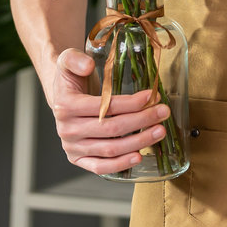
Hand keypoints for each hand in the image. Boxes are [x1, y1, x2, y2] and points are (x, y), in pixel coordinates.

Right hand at [48, 48, 170, 174]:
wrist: (63, 97)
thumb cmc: (71, 79)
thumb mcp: (67, 60)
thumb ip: (75, 59)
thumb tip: (88, 65)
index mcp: (65, 106)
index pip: (103, 107)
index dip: (130, 103)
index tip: (152, 96)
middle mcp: (67, 130)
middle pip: (111, 129)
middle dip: (141, 120)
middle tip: (163, 112)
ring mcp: (72, 147)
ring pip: (110, 149)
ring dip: (138, 142)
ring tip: (160, 131)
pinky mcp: (78, 160)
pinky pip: (101, 167)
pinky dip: (121, 164)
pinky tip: (139, 156)